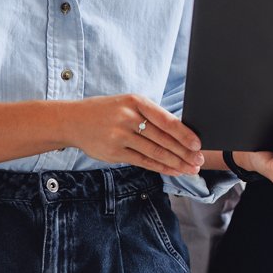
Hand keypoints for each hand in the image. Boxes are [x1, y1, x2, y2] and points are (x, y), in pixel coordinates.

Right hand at [71, 94, 203, 175]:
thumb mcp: (128, 104)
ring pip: (155, 152)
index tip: (198, 144)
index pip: (166, 120)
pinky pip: (143, 161)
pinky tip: (173, 170)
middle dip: (184, 152)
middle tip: (199, 160)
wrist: (73, 120)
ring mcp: (119, 136)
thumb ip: (151, 116)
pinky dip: (160, 167)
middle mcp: (128, 118)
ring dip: (176, 162)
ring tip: (190, 169)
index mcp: (136, 102)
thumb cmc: (108, 111)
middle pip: (163, 139)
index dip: (184, 134)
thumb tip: (182, 133)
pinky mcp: (113, 152)